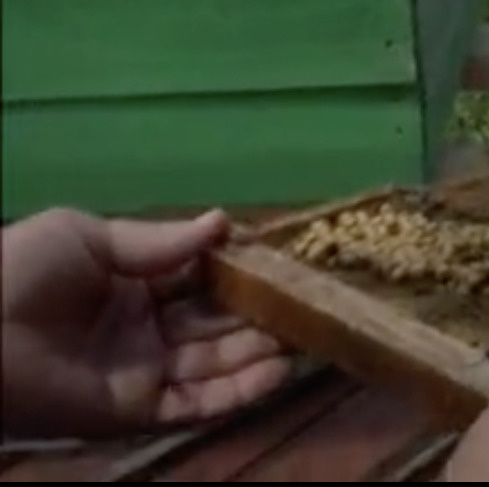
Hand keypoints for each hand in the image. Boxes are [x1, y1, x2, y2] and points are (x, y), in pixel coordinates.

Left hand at [0, 208, 290, 439]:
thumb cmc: (22, 273)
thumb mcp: (88, 236)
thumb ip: (159, 240)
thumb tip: (226, 223)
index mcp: (130, 282)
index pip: (200, 276)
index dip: (242, 270)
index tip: (287, 260)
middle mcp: (144, 327)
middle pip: (216, 322)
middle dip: (262, 312)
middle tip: (313, 301)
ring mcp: (142, 370)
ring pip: (216, 363)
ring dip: (260, 351)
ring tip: (308, 335)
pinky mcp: (136, 410)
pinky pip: (196, 403)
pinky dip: (238, 392)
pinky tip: (277, 371)